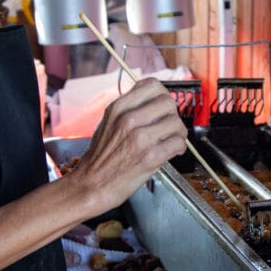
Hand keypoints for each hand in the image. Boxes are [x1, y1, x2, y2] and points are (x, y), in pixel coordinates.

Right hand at [67, 78, 187, 212]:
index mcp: (118, 107)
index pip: (153, 85)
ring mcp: (139, 138)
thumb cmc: (100, 157)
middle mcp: (128, 119)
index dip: (162, 95)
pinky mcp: (150, 157)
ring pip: (176, 123)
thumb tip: (153, 99)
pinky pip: (178, 143)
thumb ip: (128, 108)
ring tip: (171, 140)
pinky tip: (172, 151)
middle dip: (172, 114)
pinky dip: (179, 148)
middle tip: (168, 126)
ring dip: (178, 133)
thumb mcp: (107, 122)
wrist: (91, 185)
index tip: (162, 106)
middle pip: (168, 102)